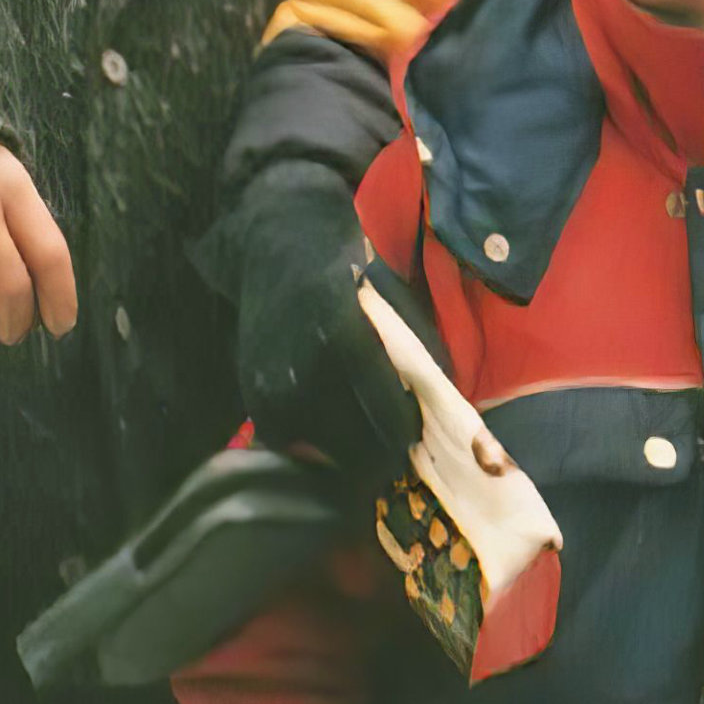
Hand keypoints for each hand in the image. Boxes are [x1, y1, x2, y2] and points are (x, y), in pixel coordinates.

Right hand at [229, 164, 418, 488]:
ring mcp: (274, 391)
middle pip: (357, 451)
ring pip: (325, 456)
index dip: (409, 439)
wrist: (278, 246)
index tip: (419, 439)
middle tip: (396, 447)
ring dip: (348, 454)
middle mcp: (305, 373)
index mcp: (346, 341)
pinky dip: (316, 445)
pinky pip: (295, 445)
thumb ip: (422, 356)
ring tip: (365, 435)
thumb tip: (447, 411)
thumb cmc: (352, 271)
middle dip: (382, 456)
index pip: (389, 421)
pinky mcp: (255, 402)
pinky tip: (332, 423)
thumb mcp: (398, 303)